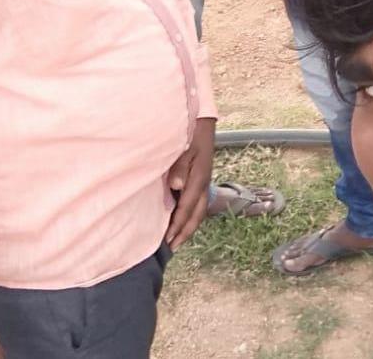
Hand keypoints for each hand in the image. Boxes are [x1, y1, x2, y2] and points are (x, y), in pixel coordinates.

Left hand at [165, 118, 214, 249]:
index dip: (177, 224)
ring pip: (199, 211)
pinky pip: (198, 204)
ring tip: (178, 239)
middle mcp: (204, 184)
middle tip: (172, 247)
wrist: (204, 125)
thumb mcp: (184, 148)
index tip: (167, 239)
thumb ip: (179, 167)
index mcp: (199, 178)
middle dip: (185, 232)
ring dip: (189, 227)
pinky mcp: (202, 181)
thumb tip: (176, 186)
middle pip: (196, 214)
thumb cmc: (191, 136)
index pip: (187, 207)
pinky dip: (191, 216)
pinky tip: (183, 220)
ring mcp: (204, 183)